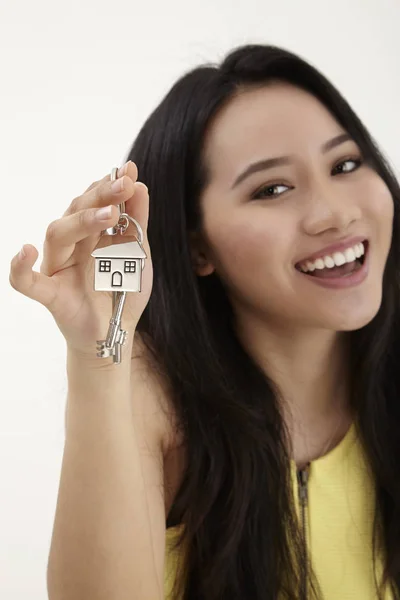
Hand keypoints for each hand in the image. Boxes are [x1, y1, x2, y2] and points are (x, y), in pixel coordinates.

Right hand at [9, 161, 152, 356]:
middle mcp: (71, 245)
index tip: (130, 173)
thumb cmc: (123, 290)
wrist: (118, 332)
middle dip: (100, 196)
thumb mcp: (138, 252)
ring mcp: (59, 268)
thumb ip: (137, 221)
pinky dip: (20, 267)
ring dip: (82, 221)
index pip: (93, 201)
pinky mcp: (52, 295)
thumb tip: (139, 183)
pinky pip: (27, 282)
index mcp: (90, 233)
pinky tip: (25, 251)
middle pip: (75, 211)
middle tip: (124, 186)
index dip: (109, 186)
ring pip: (57, 235)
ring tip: (111, 214)